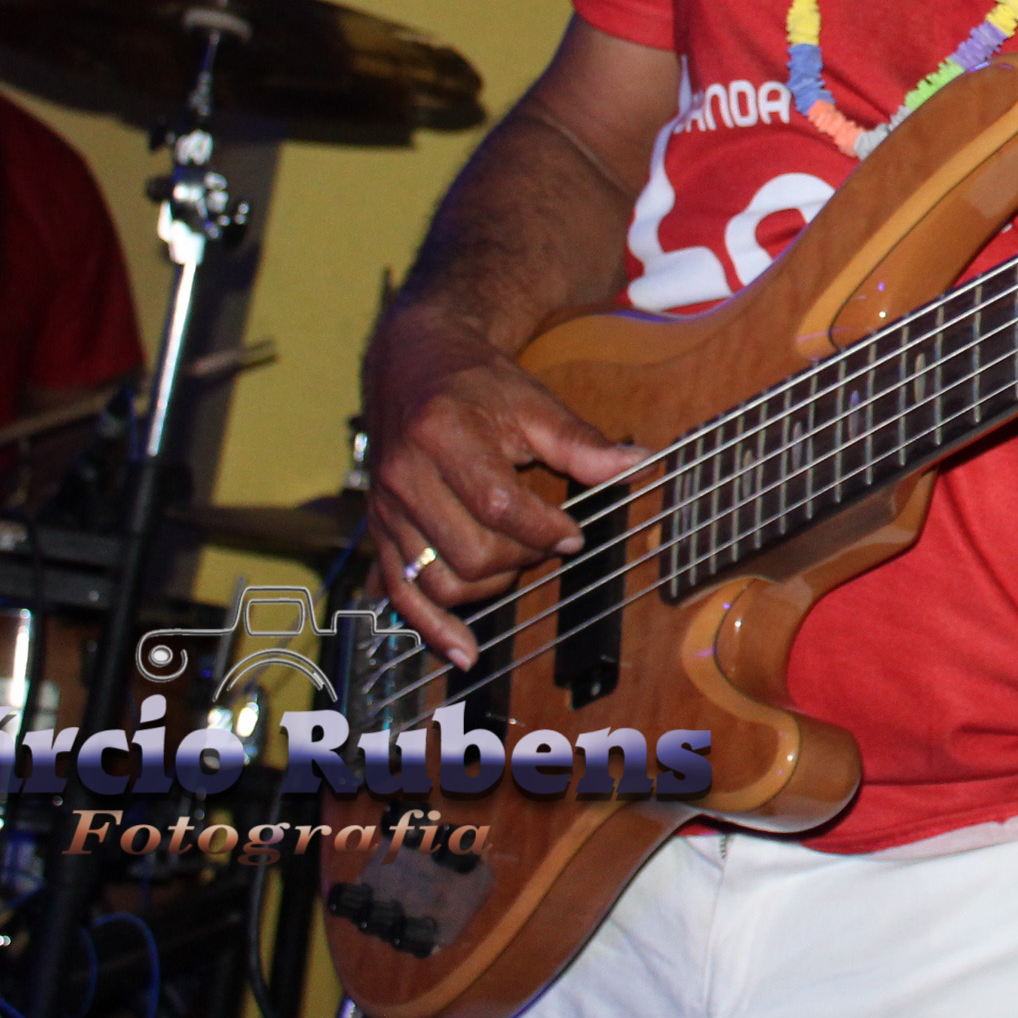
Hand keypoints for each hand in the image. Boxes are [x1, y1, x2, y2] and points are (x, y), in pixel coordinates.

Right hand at [363, 304, 648, 668]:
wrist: (413, 364)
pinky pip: (400, 595)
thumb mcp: (533, 402)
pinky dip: (432, 629)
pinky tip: (464, 652)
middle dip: (522, 558)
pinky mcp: (378, 532)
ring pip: (439, 582)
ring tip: (516, 562)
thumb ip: (582, 443)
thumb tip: (639, 465)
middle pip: (471, 552)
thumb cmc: (479, 384)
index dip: (544, 530)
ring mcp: (386, 510)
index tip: (573, 534)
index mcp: (444, 436)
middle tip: (548, 541)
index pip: (497, 506)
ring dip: (489, 588)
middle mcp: (405, 476)